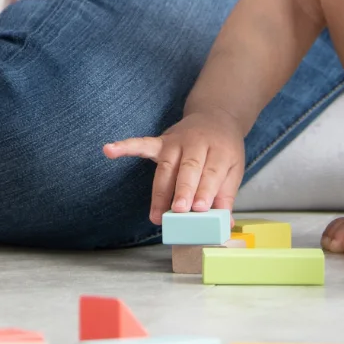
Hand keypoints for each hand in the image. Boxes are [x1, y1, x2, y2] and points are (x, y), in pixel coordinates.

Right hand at [103, 110, 247, 219]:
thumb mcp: (234, 169)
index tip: (200, 209)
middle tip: (179, 210)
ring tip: (156, 215)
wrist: (215, 118)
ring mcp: (176, 141)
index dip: (206, 190)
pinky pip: (142, 144)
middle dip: (183, 189)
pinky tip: (109, 149)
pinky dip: (125, 146)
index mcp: (220, 150)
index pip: (211, 172)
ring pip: (166, 166)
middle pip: (188, 168)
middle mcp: (196, 143)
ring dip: (160, 191)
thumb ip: (226, 196)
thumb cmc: (224, 150)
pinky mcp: (161, 141)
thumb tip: (223, 226)